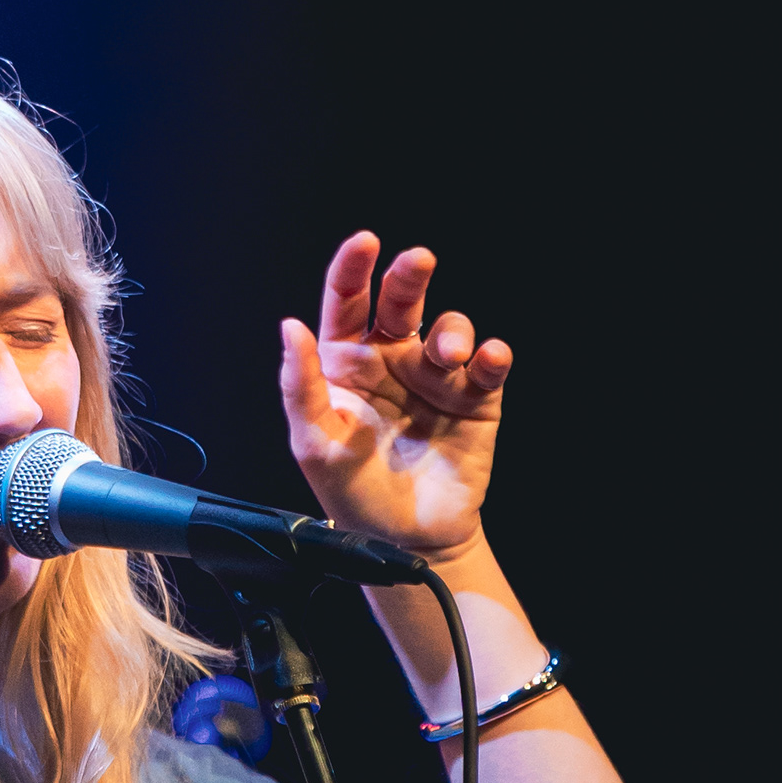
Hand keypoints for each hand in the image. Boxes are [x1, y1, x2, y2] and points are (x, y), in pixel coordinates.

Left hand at [279, 231, 510, 560]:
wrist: (406, 540)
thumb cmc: (352, 492)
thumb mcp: (314, 443)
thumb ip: (301, 385)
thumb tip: (290, 325)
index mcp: (347, 362)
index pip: (348, 302)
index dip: (354, 268)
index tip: (365, 242)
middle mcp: (392, 361)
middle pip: (403, 300)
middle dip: (410, 275)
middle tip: (418, 260)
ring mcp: (435, 378)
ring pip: (449, 328)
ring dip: (452, 330)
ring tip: (450, 355)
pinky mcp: (476, 400)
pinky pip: (489, 365)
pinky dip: (491, 355)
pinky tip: (485, 359)